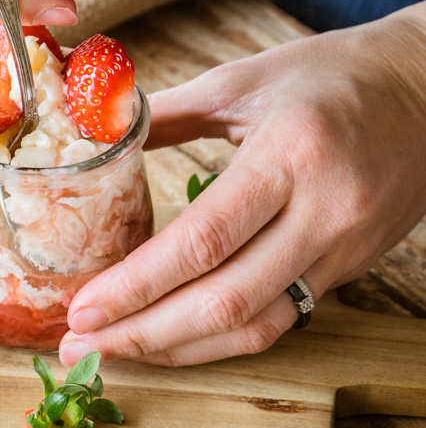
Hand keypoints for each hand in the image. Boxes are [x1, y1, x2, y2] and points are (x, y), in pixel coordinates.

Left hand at [60, 5, 425, 365]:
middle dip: (143, 333)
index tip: (83, 309)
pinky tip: (173, 339)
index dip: (136, 285)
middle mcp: (322, 214)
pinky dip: (220, 338)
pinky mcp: (349, 271)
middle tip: (79, 346)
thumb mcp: (245, 79)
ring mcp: (342, 250)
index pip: (203, 241)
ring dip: (178, 350)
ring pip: (256, 327)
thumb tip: (98, 137)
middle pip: (225, 302)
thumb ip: (169, 113)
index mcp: (289, 155)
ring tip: (115, 352)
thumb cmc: (334, 74)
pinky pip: (280, 320)